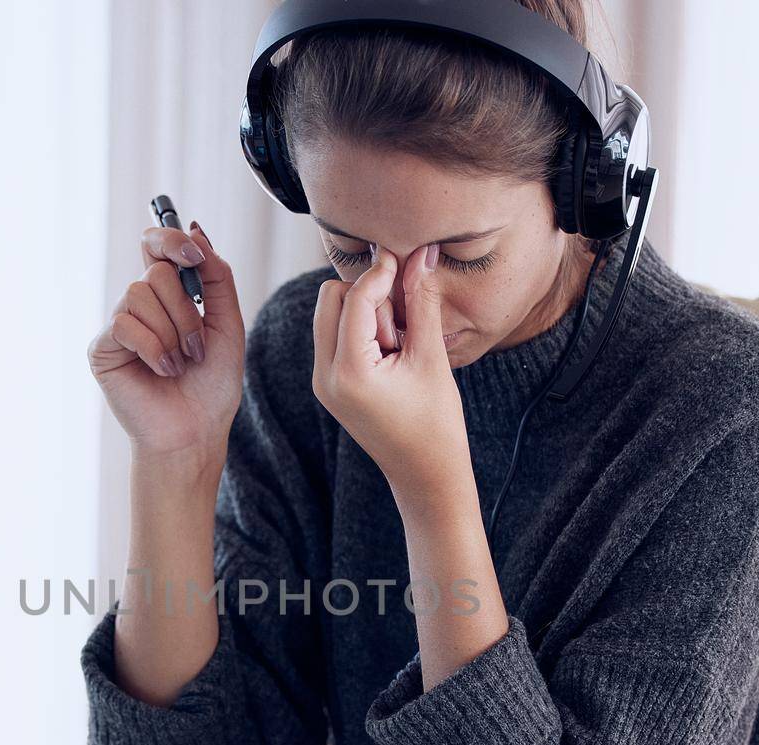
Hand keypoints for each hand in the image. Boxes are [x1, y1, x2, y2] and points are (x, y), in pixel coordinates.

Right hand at [87, 219, 245, 474]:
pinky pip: (125, 324)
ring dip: (172, 332)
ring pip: (140, 293)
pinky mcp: (104, 348)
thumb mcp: (227, 324)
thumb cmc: (211, 386)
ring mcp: (120, 326)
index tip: (192, 254)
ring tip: (180, 364)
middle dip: (186, 310)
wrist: (196, 432)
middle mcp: (140, 306)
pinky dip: (153, 348)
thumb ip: (216, 277)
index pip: (155, 246)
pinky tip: (162, 371)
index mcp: (169, 296)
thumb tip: (194, 230)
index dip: (168, 238)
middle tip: (196, 348)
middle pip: (156, 270)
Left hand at [311, 243, 471, 500]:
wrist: (425, 476)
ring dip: (363, 311)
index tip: (407, 257)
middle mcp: (324, 376)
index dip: (381, 272)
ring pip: (329, 314)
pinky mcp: (328, 384)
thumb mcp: (432, 358)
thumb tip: (421, 255)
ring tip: (398, 344)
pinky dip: (359, 329)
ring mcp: (322, 381)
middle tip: (403, 323)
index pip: (354, 299)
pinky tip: (390, 351)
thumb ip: (422, 303)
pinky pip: (334, 335)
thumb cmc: (436, 424)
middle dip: (367, 294)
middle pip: (329, 298)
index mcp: (349, 372)